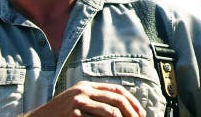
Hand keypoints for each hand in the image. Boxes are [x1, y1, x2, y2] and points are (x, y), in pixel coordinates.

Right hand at [27, 81, 145, 116]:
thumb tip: (120, 107)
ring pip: (110, 112)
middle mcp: (83, 91)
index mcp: (86, 86)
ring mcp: (78, 102)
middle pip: (116, 100)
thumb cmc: (60, 114)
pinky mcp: (73, 114)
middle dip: (131, 112)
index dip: (131, 101)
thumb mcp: (77, 100)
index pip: (116, 90)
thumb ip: (95, 99)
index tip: (140, 113)